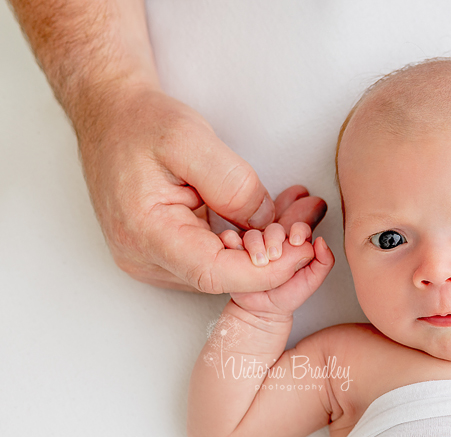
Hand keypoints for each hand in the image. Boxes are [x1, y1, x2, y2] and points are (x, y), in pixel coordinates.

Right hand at [77, 85, 326, 293]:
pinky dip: (247, 241)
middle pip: (225, 276)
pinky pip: (215, 259)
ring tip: (297, 210)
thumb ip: (231, 184)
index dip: (266, 271)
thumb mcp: (190, 139)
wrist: (109, 116)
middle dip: (276, 254)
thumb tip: (266, 223)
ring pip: (225, 270)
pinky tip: (271, 217)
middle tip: (309, 219)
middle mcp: (145, 259)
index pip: (215, 273)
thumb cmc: (140, 123)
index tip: (303, 249)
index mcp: (145, 233)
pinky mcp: (166, 255)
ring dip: (265, 247)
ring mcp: (154, 262)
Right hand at [221, 222, 334, 319]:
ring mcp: (255, 247)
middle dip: (275, 238)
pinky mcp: (237, 251)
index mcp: (295, 246)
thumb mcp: (312, 281)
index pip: (299, 228)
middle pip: (274, 229)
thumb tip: (322, 241)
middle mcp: (274, 243)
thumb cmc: (288, 295)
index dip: (298, 230)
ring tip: (259, 262)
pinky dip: (232, 241)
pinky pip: (230, 238)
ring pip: (253, 234)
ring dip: (255, 244)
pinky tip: (237, 250)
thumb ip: (324, 262)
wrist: (264, 311)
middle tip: (275, 256)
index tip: (296, 241)